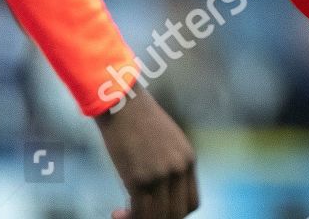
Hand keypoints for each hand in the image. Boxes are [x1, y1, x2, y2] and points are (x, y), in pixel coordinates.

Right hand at [95, 90, 197, 218]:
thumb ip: (169, 162)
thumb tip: (161, 188)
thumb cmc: (138, 119)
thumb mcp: (165, 139)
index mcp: (188, 159)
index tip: (156, 210)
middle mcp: (178, 168)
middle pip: (177, 214)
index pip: (192, 203)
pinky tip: (116, 212)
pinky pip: (139, 212)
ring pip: (159, 217)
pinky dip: (128, 218)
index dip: (175, 213)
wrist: (121, 102)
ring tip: (124, 215)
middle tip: (138, 214)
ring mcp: (160, 174)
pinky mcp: (138, 177)